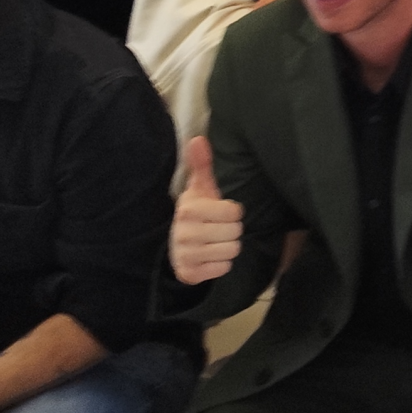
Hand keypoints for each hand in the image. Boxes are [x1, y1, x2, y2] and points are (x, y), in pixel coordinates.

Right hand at [169, 136, 244, 283]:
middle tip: (217, 228)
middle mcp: (184, 232)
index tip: (219, 212)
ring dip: (228, 247)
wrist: (176, 246)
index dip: (232, 212)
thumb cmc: (196, 213)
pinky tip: (209, 257)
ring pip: (231, 251)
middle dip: (231, 230)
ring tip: (214, 241)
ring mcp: (185, 255)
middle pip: (235, 232)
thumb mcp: (199, 189)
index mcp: (189, 209)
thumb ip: (201, 165)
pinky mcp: (188, 274)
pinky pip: (223, 268)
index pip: (235, 212)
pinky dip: (220, 264)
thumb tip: (198, 139)